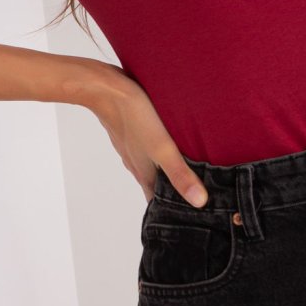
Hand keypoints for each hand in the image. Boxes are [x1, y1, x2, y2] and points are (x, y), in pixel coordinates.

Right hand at [87, 65, 208, 206]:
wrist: (105, 87)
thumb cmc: (133, 116)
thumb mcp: (163, 147)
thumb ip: (180, 174)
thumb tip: (200, 202)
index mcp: (144, 174)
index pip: (157, 203)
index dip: (172, 212)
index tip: (189, 218)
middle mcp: (136, 165)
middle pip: (155, 186)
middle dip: (172, 193)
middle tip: (195, 196)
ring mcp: (131, 148)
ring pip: (151, 167)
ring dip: (166, 172)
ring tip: (187, 171)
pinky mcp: (131, 132)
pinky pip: (147, 150)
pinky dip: (159, 154)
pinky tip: (169, 145)